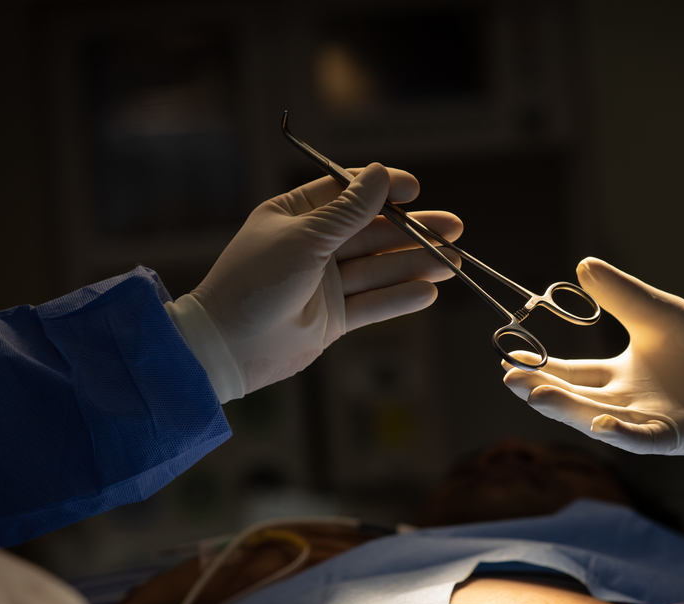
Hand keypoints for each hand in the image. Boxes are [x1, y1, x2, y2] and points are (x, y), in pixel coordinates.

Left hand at [190, 164, 461, 392]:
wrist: (229, 348)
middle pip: (372, 233)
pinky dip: (400, 298)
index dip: (382, 189)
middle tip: (454, 227)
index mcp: (295, 216)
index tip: (414, 189)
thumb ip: (348, 211)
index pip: (346, 193)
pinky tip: (428, 291)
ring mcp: (324, 284)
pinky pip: (373, 304)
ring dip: (416, 264)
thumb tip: (381, 175)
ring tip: (454, 261)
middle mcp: (312, 247)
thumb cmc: (255, 283)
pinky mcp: (333, 319)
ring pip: (379, 269)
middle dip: (413, 231)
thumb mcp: (305, 238)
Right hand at [503, 258, 683, 459]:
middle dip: (542, 390)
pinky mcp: (674, 436)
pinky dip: (622, 433)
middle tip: (509, 379)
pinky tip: (601, 423)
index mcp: (617, 376)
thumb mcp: (660, 315)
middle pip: (574, 398)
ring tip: (538, 395)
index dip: (540, 368)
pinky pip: (643, 438)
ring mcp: (645, 423)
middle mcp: (624, 403)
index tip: (508, 360)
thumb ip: (623, 295)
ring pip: (598, 419)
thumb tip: (582, 264)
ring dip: (568, 410)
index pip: (569, 374)